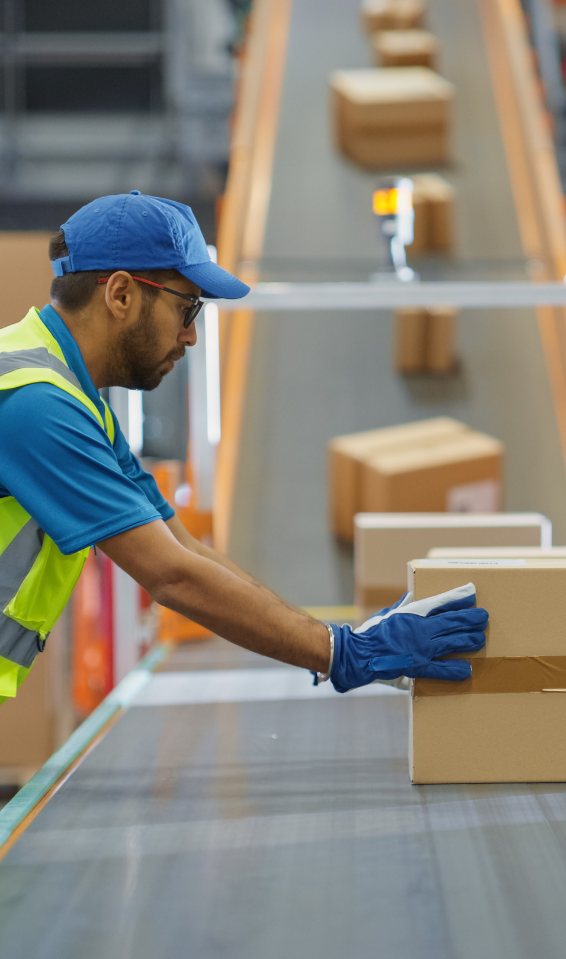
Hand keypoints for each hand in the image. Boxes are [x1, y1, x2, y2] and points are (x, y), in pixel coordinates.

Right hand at [329, 583, 487, 693]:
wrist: (361, 653)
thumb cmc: (373, 632)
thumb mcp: (389, 613)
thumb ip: (404, 606)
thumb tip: (413, 595)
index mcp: (413, 614)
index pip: (441, 602)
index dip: (458, 597)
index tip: (472, 593)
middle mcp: (421, 630)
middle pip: (454, 622)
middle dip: (472, 619)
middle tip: (484, 617)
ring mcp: (422, 649)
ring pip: (454, 642)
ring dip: (470, 640)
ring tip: (481, 638)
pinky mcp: (420, 666)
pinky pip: (443, 669)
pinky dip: (456, 670)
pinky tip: (468, 670)